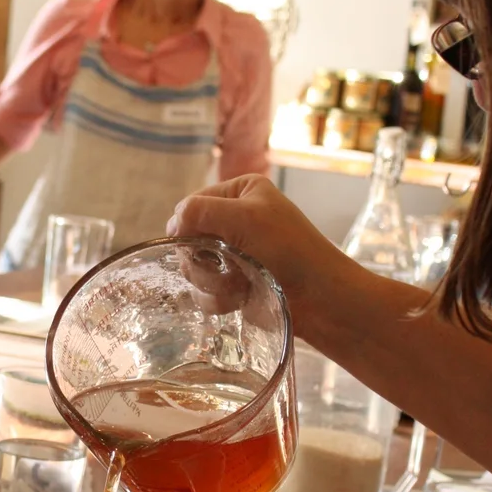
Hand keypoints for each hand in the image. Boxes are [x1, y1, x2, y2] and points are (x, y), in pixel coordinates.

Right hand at [167, 175, 349, 326]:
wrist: (320, 299)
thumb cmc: (289, 250)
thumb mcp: (244, 217)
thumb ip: (200, 212)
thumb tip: (171, 225)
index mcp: (240, 193)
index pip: (192, 204)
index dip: (187, 226)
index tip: (194, 243)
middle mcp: (236, 220)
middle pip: (188, 240)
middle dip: (202, 259)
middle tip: (223, 264)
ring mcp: (235, 254)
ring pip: (194, 270)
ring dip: (212, 281)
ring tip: (239, 283)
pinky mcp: (236, 283)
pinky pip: (206, 292)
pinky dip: (219, 298)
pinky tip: (240, 298)